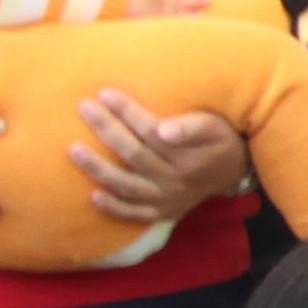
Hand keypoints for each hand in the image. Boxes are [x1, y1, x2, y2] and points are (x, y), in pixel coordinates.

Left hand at [68, 91, 248, 227]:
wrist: (234, 173)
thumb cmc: (221, 141)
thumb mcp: (216, 127)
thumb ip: (192, 127)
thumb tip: (162, 130)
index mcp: (188, 157)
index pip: (150, 131)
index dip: (127, 112)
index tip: (105, 94)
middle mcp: (175, 180)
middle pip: (134, 154)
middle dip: (107, 130)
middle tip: (84, 107)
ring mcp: (165, 199)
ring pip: (126, 185)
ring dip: (98, 168)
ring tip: (73, 150)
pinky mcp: (160, 212)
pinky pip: (133, 214)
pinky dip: (114, 208)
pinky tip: (93, 196)